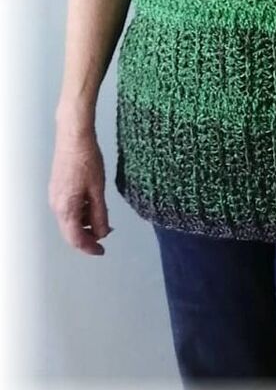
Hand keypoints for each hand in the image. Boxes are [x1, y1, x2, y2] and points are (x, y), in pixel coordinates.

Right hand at [48, 129, 112, 254]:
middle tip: (106, 234)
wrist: (74, 137)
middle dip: (88, 236)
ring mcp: (55, 197)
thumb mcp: (98, 190)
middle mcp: (56, 205)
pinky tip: (93, 204)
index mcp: (66, 208)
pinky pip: (68, 208)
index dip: (89, 248)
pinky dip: (81, 212)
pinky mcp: (57, 188)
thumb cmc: (87, 161)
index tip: (102, 251)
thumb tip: (102, 233)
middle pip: (70, 232)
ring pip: (69, 220)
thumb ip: (100, 214)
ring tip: (103, 217)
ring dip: (85, 223)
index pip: (76, 239)